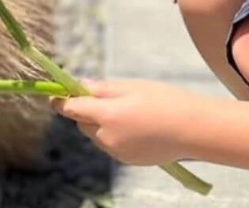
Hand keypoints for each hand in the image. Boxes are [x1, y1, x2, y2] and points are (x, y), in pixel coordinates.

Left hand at [52, 80, 204, 165]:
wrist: (193, 129)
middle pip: (83, 123)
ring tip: (128, 111)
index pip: (72, 109)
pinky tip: (136, 126)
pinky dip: (114, 135)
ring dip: (100, 123)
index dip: (61, 101)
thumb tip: (79, 86)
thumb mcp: (132, 87)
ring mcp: (116, 152)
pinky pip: (111, 144)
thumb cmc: (165, 101)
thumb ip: (102, 89)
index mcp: (106, 116)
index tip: (55, 96)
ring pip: (96, 135)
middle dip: (86, 111)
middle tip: (105, 97)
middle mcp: (107, 137)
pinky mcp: (127, 160)